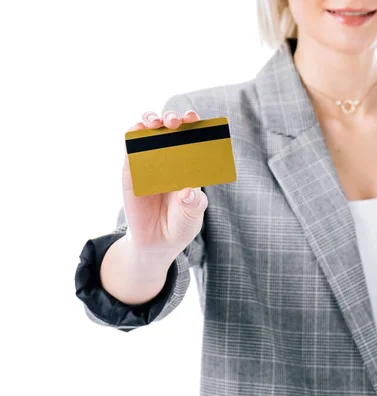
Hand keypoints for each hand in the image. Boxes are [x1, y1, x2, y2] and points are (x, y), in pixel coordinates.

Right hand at [122, 110, 207, 257]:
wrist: (156, 244)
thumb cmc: (180, 226)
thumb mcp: (192, 217)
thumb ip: (193, 204)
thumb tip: (189, 192)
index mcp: (190, 166)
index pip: (193, 138)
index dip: (193, 125)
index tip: (194, 119)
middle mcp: (170, 160)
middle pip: (170, 130)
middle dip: (172, 119)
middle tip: (174, 122)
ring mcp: (149, 164)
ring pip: (148, 134)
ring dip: (150, 122)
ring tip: (154, 123)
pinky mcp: (131, 173)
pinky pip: (131, 151)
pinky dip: (133, 138)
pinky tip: (136, 131)